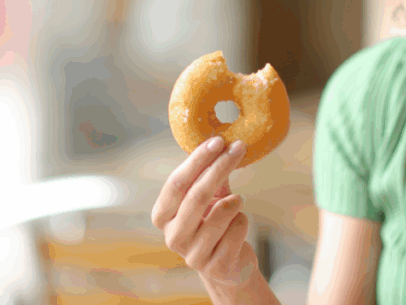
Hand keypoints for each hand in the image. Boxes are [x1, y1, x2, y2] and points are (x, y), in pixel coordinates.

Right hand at [151, 136, 257, 286]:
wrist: (229, 265)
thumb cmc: (215, 223)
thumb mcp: (209, 197)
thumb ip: (209, 175)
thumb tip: (220, 142)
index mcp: (163, 215)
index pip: (176, 183)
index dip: (197, 160)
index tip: (218, 140)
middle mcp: (173, 236)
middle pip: (197, 196)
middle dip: (220, 168)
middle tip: (239, 147)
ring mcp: (193, 254)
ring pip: (220, 215)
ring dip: (235, 201)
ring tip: (239, 199)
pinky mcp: (215, 267)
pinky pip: (236, 231)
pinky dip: (242, 221)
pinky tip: (239, 225)